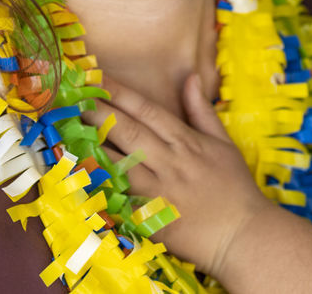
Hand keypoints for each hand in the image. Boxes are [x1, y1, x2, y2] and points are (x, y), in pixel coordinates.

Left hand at [81, 72, 274, 273]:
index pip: (147, 110)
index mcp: (187, 142)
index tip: (97, 77)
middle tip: (71, 97)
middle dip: (98, 112)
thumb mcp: (224, 143)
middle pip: (128, 132)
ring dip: (92, 145)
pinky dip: (100, 184)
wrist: (242, 235)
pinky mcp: (150, 217)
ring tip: (69, 129)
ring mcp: (158, 191)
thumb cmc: (234, 187)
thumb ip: (202, 110)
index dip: (120, 92)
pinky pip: (119, 198)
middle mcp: (169, 162)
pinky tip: (81, 171)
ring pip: (118, 162)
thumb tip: (191, 77)